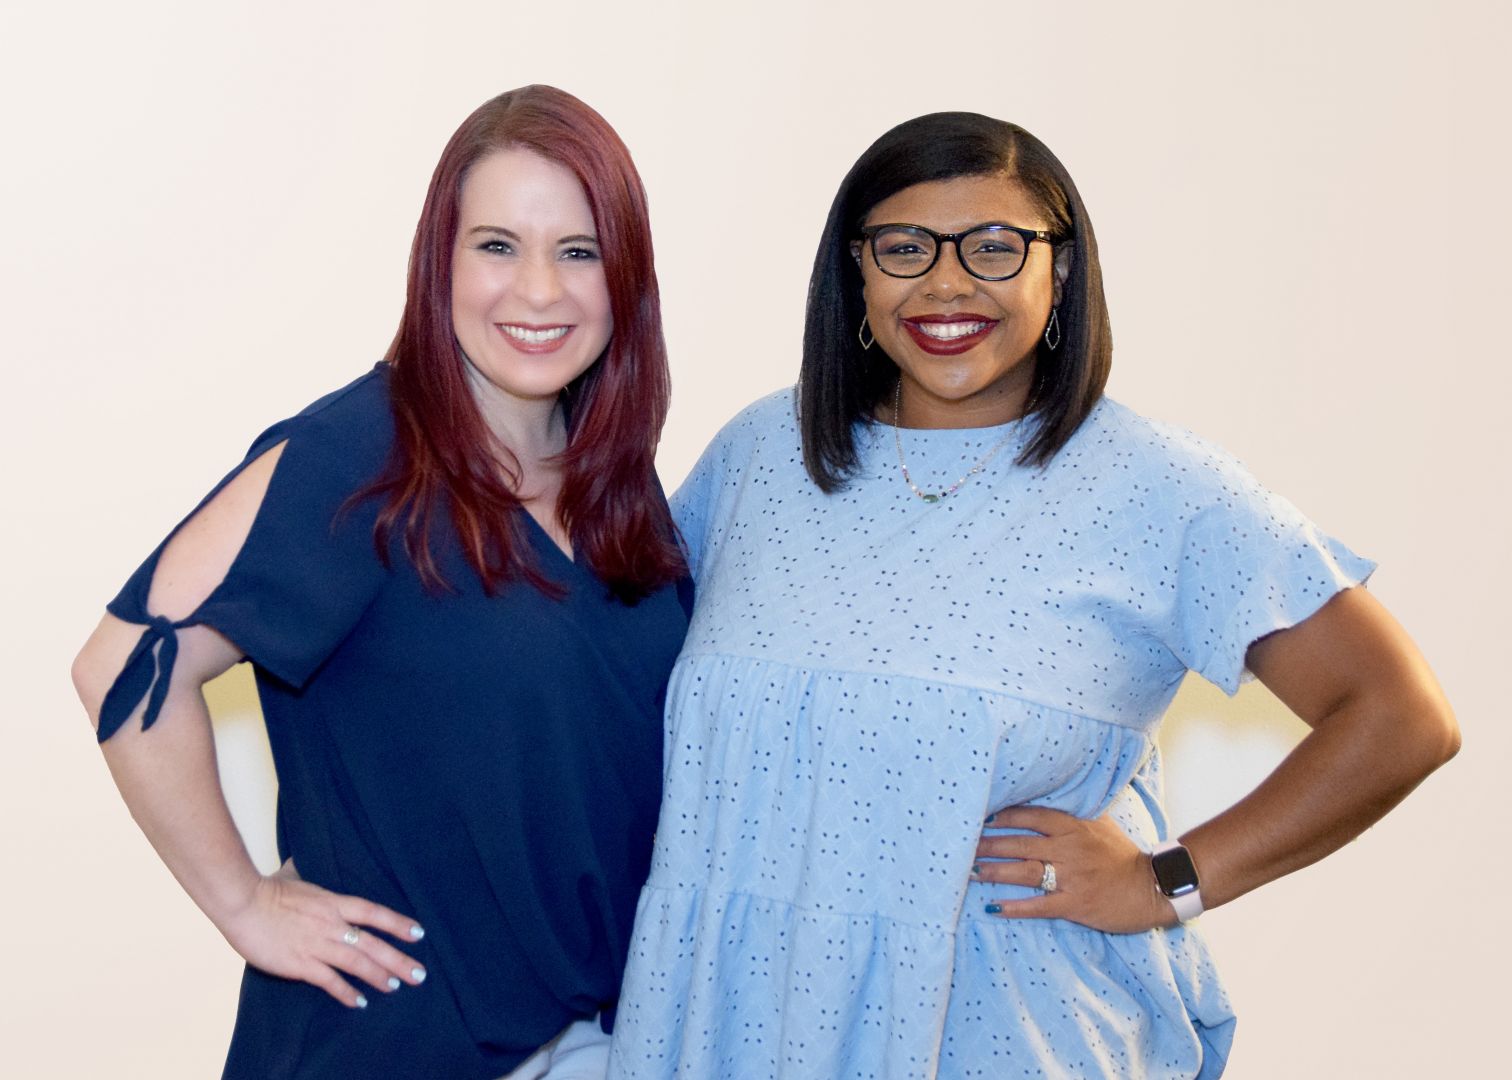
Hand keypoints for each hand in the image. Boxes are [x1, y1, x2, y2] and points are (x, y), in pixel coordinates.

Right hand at [215, 860, 427, 1007]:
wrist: (242, 901)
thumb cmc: (265, 887)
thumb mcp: (295, 876)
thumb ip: (307, 874)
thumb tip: (301, 860)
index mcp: (333, 902)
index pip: (374, 913)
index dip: (398, 923)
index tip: (419, 934)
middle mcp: (332, 924)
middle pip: (373, 943)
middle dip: (399, 960)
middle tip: (419, 974)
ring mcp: (317, 944)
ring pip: (357, 963)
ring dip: (379, 976)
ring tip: (395, 987)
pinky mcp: (300, 963)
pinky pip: (329, 981)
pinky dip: (346, 993)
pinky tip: (359, 1003)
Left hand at [974, 806, 1172, 933]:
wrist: (1153, 887)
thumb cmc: (1123, 856)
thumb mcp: (1100, 825)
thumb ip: (1072, 815)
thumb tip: (1042, 800)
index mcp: (1074, 827)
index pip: (1030, 816)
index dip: (1003, 817)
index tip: (979, 818)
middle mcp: (1070, 848)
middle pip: (1020, 843)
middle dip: (988, 844)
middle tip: (962, 845)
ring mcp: (1072, 877)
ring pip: (1024, 872)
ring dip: (995, 871)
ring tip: (970, 871)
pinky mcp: (1076, 904)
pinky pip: (1038, 905)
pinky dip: (1014, 906)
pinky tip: (993, 906)